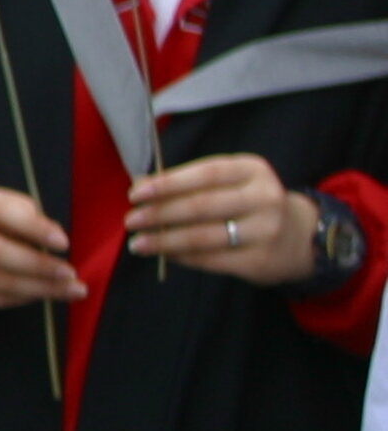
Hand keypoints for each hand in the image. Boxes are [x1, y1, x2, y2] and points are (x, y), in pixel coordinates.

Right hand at [0, 184, 79, 310]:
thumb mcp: (9, 207)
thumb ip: (32, 218)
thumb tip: (57, 239)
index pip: (2, 211)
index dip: (34, 228)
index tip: (64, 243)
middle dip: (38, 265)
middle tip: (69, 274)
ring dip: (39, 288)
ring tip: (69, 290)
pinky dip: (23, 299)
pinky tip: (43, 294)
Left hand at [128, 154, 313, 284]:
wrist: (300, 237)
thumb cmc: (249, 203)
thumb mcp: (231, 182)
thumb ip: (191, 183)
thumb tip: (140, 187)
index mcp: (252, 170)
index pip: (205, 174)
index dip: (168, 183)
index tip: (136, 193)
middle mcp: (264, 198)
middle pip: (201, 206)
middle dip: (160, 214)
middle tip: (131, 220)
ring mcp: (266, 231)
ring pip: (203, 236)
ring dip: (164, 240)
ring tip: (138, 243)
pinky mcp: (260, 261)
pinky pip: (211, 259)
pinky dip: (182, 257)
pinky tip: (164, 254)